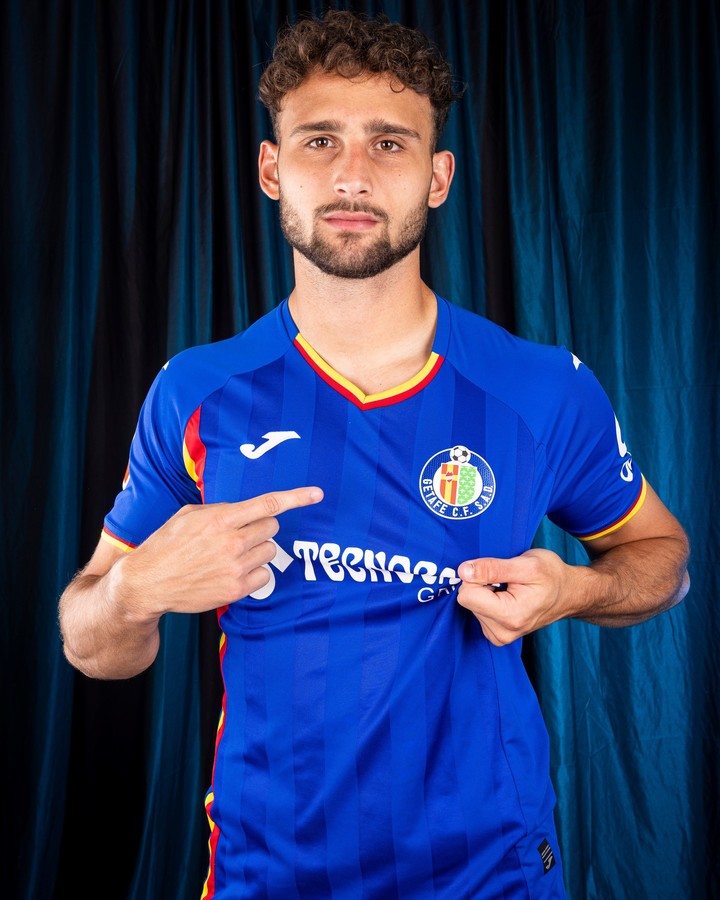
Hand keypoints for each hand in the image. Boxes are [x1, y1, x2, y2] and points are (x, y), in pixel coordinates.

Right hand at [111, 487, 322, 620]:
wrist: (148, 583)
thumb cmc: (166, 545)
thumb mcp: (188, 516)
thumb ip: (219, 510)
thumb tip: (242, 511)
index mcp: (221, 518)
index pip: (268, 504)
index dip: (297, 497)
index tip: (317, 494)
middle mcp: (232, 541)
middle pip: (272, 528)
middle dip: (260, 528)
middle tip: (240, 535)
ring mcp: (236, 567)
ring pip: (270, 551)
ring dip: (257, 551)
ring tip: (230, 556)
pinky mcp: (236, 589)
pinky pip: (265, 576)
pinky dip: (255, 573)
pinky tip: (233, 572)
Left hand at [456, 549, 582, 645]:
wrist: (568, 594)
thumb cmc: (552, 576)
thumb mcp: (526, 564)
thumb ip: (493, 568)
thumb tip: (463, 570)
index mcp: (510, 616)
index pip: (467, 595)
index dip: (478, 576)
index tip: (498, 572)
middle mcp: (502, 632)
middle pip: (468, 600)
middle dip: (483, 585)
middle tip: (508, 580)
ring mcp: (499, 636)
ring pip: (471, 605)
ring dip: (487, 592)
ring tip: (510, 588)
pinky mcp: (495, 634)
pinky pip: (477, 611)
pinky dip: (489, 600)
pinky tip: (507, 597)